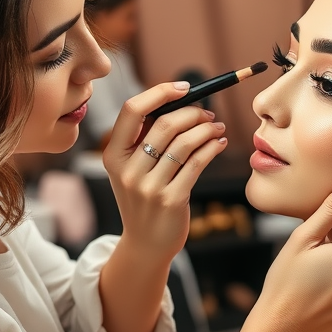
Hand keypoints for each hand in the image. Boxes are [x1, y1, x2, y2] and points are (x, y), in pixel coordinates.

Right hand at [101, 81, 227, 257]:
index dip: (160, 92)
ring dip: (207, 129)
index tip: (184, 87)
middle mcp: (127, 170)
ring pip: (184, 143)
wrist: (146, 244)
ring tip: (217, 128)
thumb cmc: (144, 199)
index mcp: (113, 155)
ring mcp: (148, 187)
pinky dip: (212, 148)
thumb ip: (145, 139)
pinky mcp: (171, 200)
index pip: (132, 110)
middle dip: (193, 113)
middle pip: (164, 124)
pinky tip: (219, 143)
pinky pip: (197, 163)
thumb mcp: (132, 169)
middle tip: (208, 113)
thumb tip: (180, 102)